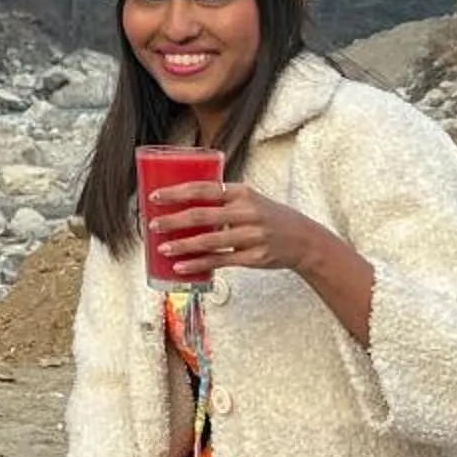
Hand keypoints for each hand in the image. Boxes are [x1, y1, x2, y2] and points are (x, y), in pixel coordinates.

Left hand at [151, 184, 326, 277]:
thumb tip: (180, 202)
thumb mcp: (249, 199)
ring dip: (182, 245)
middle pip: (202, 215)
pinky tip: (180, 267)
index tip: (155, 197)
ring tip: (162, 248)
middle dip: (174, 220)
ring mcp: (251, 236)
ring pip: (209, 241)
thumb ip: (221, 199)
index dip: (177, 193)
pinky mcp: (254, 257)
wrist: (304, 239)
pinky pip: (220, 261)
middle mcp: (246, 212)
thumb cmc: (267, 216)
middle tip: (152, 224)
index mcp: (241, 192)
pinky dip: (198, 264)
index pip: (203, 189)